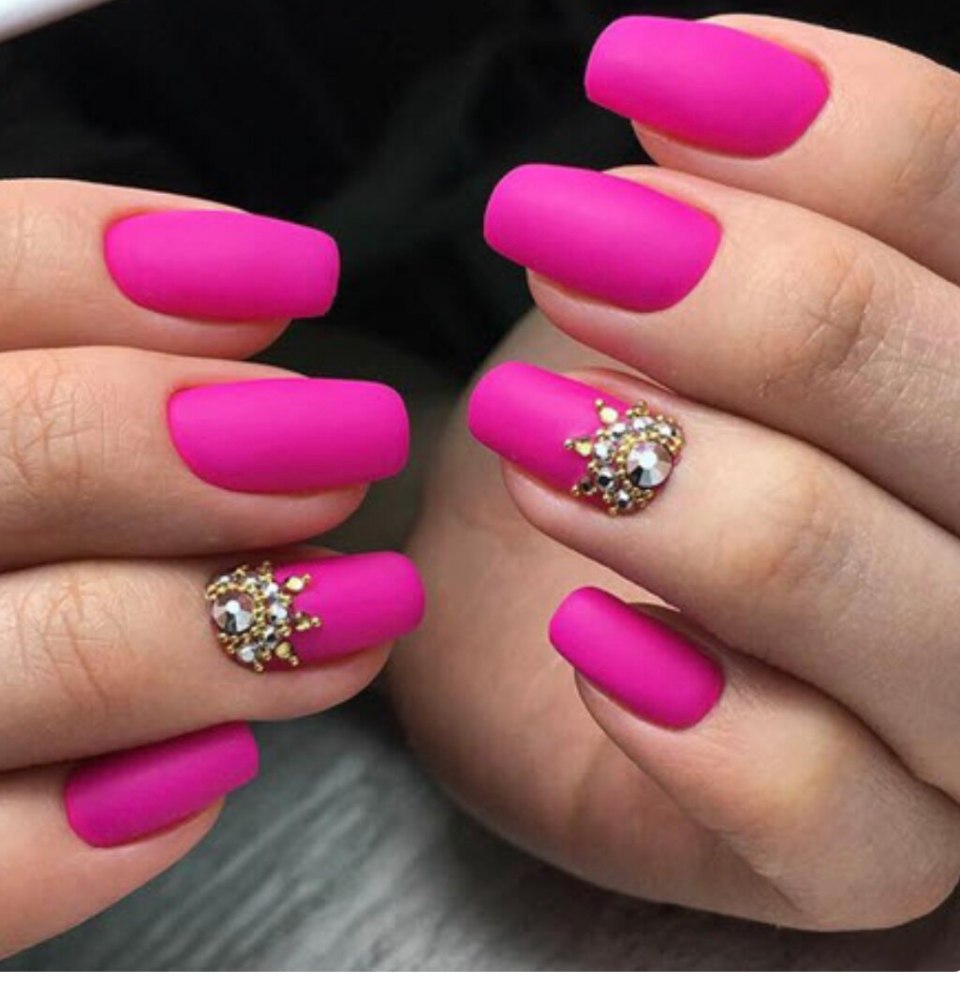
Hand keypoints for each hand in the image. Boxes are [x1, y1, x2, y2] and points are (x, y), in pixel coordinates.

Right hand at [0, 181, 421, 955]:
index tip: (291, 276)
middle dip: (209, 445)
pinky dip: (102, 834)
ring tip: (362, 611)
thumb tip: (237, 304)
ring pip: (43, 661)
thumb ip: (64, 357)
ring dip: (223, 633)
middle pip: (19, 455)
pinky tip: (209, 774)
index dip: (119, 261)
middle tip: (355, 440)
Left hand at [392, 15, 959, 929]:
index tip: (650, 73)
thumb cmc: (617, 439)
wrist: (526, 614)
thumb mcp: (672, 308)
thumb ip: (745, 214)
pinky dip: (703, 725)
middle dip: (763, 313)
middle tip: (567, 240)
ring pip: (911, 614)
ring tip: (532, 431)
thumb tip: (705, 88)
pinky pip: (822, 815)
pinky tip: (590, 638)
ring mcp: (953, 735)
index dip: (845, 133)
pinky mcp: (851, 861)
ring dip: (704, 499)